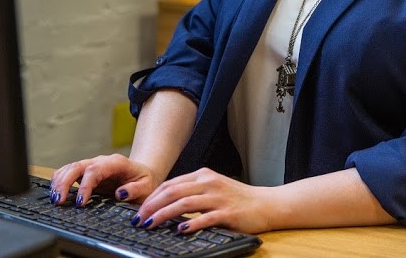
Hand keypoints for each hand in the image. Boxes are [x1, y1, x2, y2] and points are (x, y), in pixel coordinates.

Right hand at [50, 154, 157, 207]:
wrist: (142, 175)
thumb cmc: (144, 181)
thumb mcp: (147, 187)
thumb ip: (135, 189)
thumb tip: (120, 194)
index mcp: (115, 163)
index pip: (94, 170)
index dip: (84, 185)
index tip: (80, 202)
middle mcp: (101, 161)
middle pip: (77, 166)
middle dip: (65, 183)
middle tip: (58, 201)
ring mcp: (92, 166)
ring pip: (69, 168)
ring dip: (59, 182)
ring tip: (54, 199)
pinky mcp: (85, 173)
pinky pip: (68, 172)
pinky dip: (59, 181)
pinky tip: (55, 193)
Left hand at [132, 168, 274, 234]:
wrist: (267, 204)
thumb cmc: (239, 199)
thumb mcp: (214, 188)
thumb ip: (193, 191)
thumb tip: (165, 203)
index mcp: (204, 175)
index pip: (170, 184)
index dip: (152, 197)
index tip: (139, 210)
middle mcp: (210, 183)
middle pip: (173, 192)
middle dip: (151, 206)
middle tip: (138, 219)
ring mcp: (219, 197)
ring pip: (184, 203)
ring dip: (164, 215)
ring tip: (150, 224)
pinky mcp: (228, 212)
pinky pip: (205, 217)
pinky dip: (191, 223)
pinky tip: (180, 230)